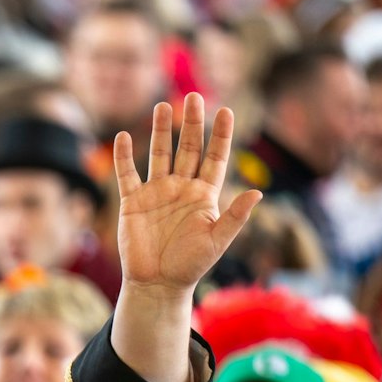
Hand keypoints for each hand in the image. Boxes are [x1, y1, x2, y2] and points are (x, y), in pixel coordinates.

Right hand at [115, 94, 259, 294]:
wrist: (157, 284)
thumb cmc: (190, 266)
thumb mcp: (217, 242)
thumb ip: (235, 216)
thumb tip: (258, 192)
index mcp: (204, 195)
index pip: (215, 158)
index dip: (221, 135)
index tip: (226, 111)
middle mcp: (181, 188)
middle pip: (188, 148)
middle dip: (192, 123)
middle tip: (195, 97)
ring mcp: (156, 193)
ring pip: (159, 154)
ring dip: (162, 131)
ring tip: (163, 106)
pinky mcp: (133, 202)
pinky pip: (127, 174)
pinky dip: (123, 157)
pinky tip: (124, 137)